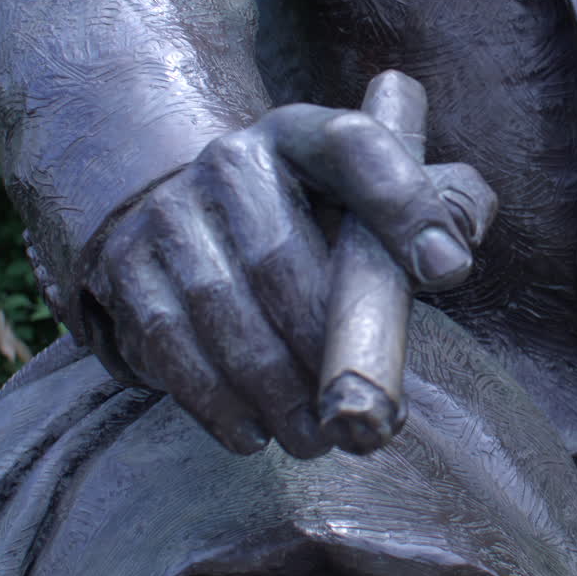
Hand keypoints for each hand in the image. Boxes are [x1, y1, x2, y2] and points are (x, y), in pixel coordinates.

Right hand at [76, 72, 495, 457]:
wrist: (192, 219)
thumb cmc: (311, 222)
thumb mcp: (369, 199)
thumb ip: (435, 206)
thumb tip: (451, 256)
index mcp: (304, 136)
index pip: (356, 147)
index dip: (405, 204)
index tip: (448, 272)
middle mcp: (229, 162)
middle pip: (280, 259)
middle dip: (327, 350)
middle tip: (366, 415)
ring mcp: (168, 213)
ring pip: (222, 311)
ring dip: (273, 390)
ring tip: (316, 439)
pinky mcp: (126, 268)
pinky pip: (168, 344)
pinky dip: (213, 400)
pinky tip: (251, 434)